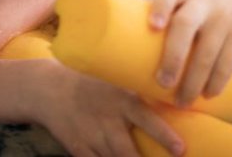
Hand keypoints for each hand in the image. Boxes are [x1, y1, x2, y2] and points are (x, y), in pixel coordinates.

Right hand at [40, 67, 183, 156]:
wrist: (51, 90)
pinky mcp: (78, 150)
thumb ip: (141, 94)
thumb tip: (177, 101)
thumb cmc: (95, 85)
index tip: (180, 149)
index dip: (163, 135)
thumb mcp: (118, 81)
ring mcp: (91, 137)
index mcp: (122, 100)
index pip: (146, 118)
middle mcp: (107, 120)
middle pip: (126, 151)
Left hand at [149, 0, 231, 107]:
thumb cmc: (212, 14)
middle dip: (172, 56)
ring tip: (182, 101)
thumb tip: (133, 58)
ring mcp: (225, 16)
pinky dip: (216, 82)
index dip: (160, 6)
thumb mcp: (196, 5)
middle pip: (184, 24)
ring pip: (206, 52)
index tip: (153, 26)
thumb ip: (172, 20)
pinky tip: (208, 95)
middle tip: (162, 84)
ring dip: (193, 81)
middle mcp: (205, 1)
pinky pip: (228, 61)